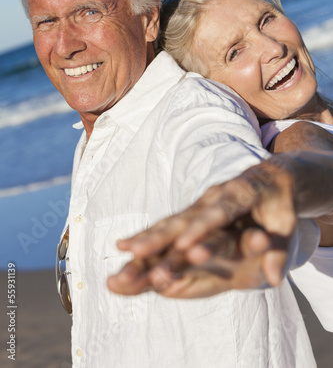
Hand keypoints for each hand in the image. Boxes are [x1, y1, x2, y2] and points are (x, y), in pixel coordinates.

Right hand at [108, 160, 296, 296]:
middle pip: (185, 215)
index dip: (202, 229)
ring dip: (147, 236)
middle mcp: (215, 195)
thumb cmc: (281, 202)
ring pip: (171, 220)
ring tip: (123, 251)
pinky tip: (125, 247)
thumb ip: (279, 251)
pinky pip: (167, 224)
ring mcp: (201, 202)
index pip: (220, 212)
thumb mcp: (287, 223)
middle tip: (136, 251)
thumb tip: (273, 281)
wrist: (273, 176)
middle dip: (161, 234)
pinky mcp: (193, 210)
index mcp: (242, 193)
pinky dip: (147, 235)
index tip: (184, 246)